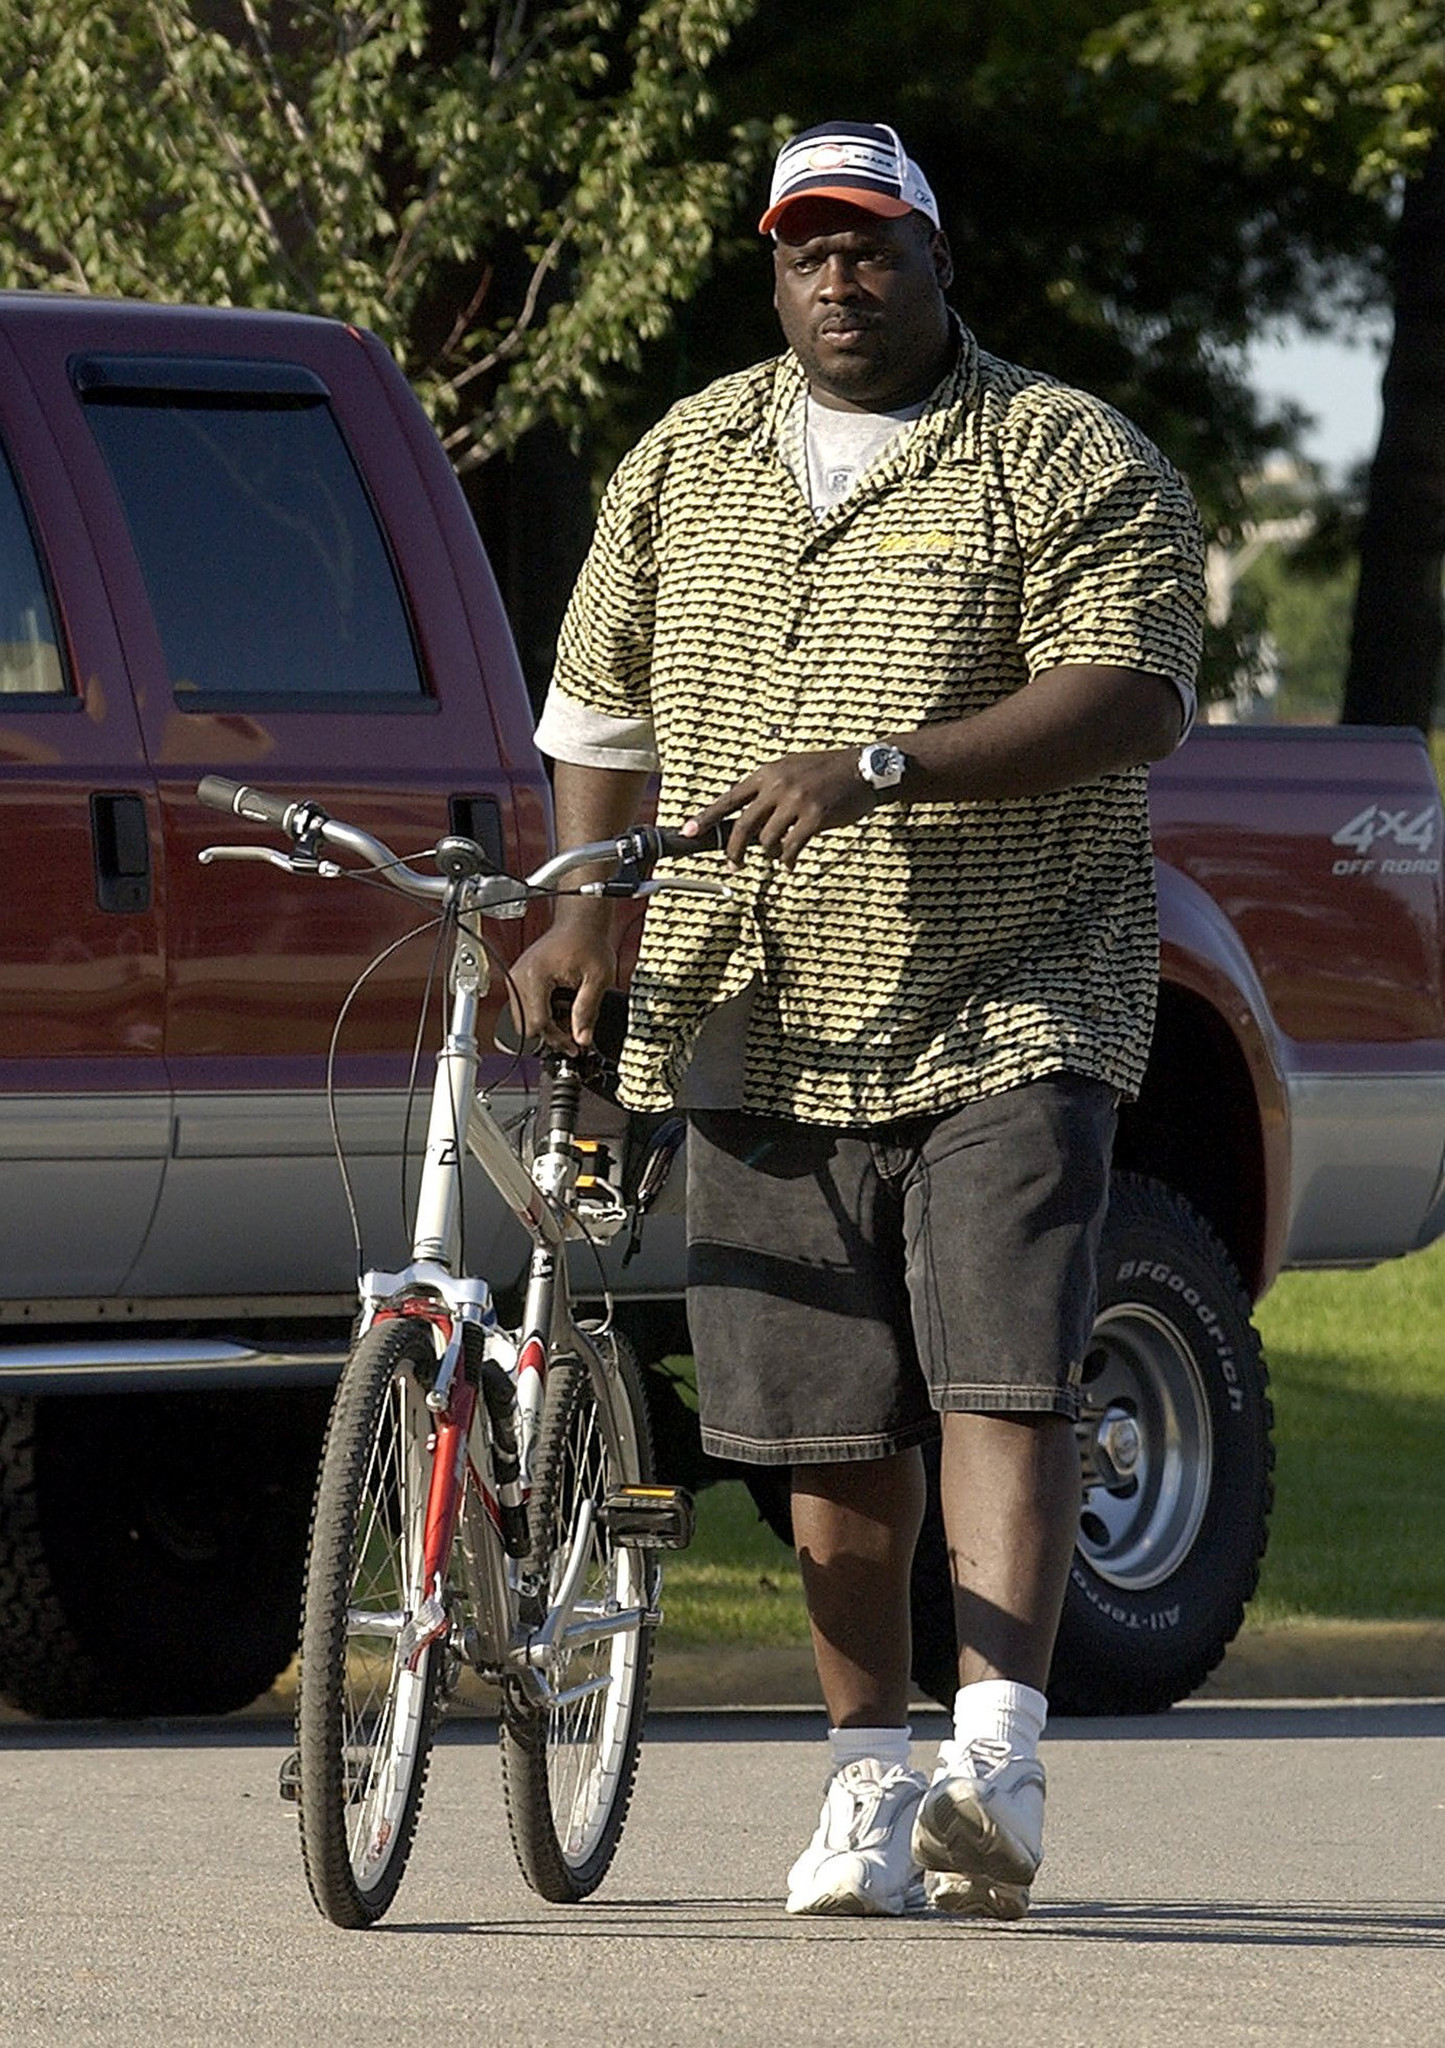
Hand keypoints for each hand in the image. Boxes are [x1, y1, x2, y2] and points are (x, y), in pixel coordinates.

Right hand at [506, 922, 618, 1052]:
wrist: (579, 923)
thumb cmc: (587, 941)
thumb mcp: (597, 979)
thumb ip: (588, 1011)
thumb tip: (582, 1039)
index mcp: (535, 976)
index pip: (538, 1023)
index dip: (557, 1039)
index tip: (574, 1046)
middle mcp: (519, 977)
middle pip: (526, 1026)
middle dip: (550, 1035)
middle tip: (573, 1036)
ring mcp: (516, 978)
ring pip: (523, 1020)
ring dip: (545, 1025)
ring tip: (568, 1019)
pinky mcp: (519, 979)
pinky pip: (524, 1008)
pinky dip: (541, 1014)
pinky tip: (559, 1008)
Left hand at [683, 748, 876, 868]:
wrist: (865, 770)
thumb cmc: (827, 773)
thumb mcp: (792, 771)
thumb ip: (768, 791)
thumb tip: (747, 823)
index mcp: (768, 773)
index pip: (729, 797)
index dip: (707, 816)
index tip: (688, 830)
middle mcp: (778, 785)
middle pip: (743, 825)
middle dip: (733, 850)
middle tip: (733, 865)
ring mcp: (796, 800)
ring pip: (767, 840)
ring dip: (769, 854)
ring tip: (777, 855)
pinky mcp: (815, 816)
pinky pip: (791, 847)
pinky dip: (787, 860)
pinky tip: (789, 863)